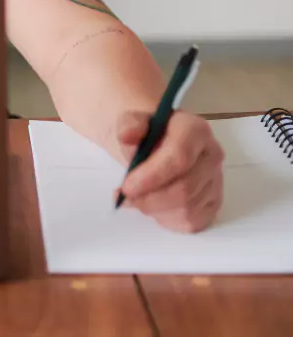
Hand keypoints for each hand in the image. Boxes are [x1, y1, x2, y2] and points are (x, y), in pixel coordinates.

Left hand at [116, 110, 224, 232]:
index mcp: (194, 130)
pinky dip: (167, 219)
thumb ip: (129, 125)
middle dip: (150, 198)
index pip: (179, 157)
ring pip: (187, 209)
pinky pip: (192, 221)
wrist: (156, 140)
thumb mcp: (132, 119)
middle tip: (126, 197)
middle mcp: (212, 155)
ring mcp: (216, 181)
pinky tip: (152, 207)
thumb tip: (127, 136)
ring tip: (136, 199)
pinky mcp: (214, 202)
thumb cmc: (146, 132)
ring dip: (155, 209)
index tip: (127, 186)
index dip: (152, 176)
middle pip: (185, 188)